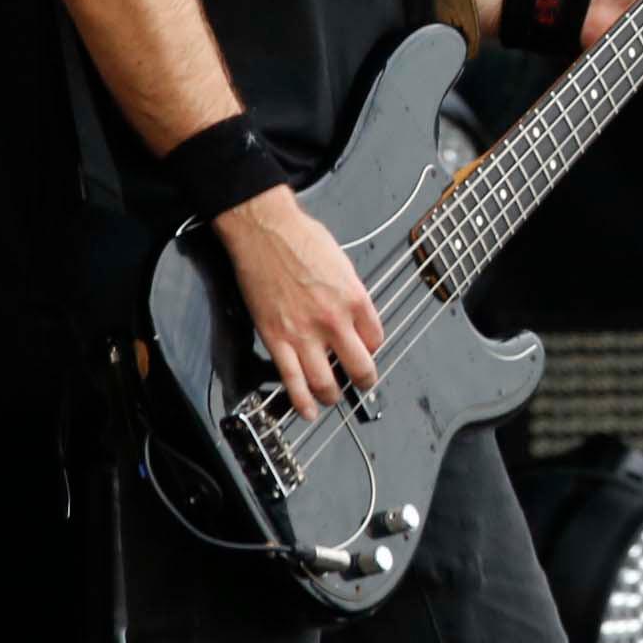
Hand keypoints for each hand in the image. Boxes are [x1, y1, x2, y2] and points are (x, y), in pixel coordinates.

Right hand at [214, 186, 383, 420]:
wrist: (265, 231)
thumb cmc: (302, 239)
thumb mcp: (344, 265)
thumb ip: (351, 296)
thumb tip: (355, 317)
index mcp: (356, 300)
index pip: (376, 339)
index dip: (372, 349)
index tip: (366, 350)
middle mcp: (334, 321)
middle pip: (359, 367)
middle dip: (363, 379)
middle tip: (361, 382)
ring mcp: (304, 333)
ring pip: (325, 382)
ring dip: (332, 395)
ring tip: (332, 397)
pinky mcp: (275, 338)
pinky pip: (291, 380)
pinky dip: (300, 401)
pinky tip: (307, 411)